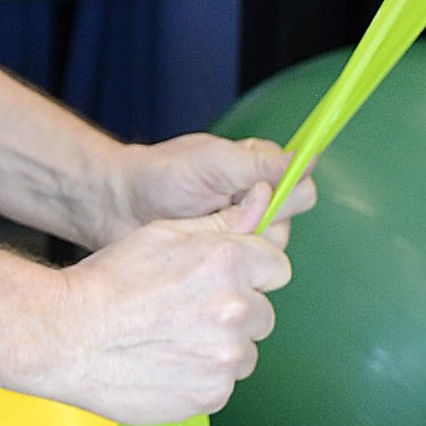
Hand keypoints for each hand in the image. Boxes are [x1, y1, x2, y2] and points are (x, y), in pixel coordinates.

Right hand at [35, 183, 290, 423]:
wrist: (68, 335)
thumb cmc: (110, 281)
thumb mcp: (162, 233)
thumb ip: (221, 221)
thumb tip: (264, 199)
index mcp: (228, 263)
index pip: (277, 267)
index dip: (251, 270)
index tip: (226, 277)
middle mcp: (236, 310)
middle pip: (263, 312)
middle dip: (235, 310)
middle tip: (188, 309)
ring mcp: (226, 357)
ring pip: (244, 351)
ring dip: (220, 345)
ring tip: (172, 337)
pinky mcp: (212, 394)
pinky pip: (223, 383)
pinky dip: (202, 376)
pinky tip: (167, 361)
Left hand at [101, 134, 316, 250]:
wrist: (119, 207)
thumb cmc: (160, 174)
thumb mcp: (209, 161)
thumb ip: (257, 163)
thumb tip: (306, 158)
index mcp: (256, 167)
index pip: (299, 181)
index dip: (282, 188)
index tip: (253, 189)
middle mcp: (256, 199)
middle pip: (291, 218)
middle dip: (261, 217)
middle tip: (223, 208)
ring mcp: (243, 229)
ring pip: (273, 246)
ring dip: (244, 240)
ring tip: (206, 227)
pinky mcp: (227, 256)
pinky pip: (250, 267)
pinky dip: (232, 261)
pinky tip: (205, 251)